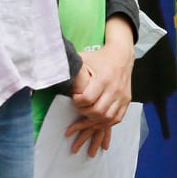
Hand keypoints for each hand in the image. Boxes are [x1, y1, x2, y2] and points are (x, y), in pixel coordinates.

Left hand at [66, 23, 134, 156]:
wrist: (121, 55)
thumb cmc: (99, 57)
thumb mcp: (84, 59)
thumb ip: (69, 67)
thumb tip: (49, 73)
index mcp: (103, 78)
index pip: (88, 99)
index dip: (77, 102)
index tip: (74, 98)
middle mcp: (114, 89)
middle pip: (97, 111)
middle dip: (84, 113)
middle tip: (78, 108)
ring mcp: (122, 96)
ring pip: (107, 118)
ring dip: (94, 121)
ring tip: (84, 119)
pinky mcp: (126, 101)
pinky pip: (116, 118)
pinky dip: (106, 122)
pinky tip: (97, 121)